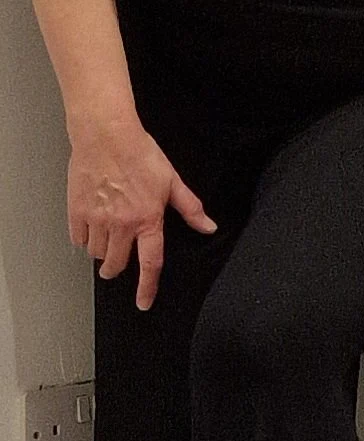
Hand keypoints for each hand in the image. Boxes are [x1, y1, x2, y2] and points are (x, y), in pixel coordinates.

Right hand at [67, 110, 215, 310]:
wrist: (106, 136)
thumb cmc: (140, 154)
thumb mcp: (172, 181)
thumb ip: (190, 208)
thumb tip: (209, 227)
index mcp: (148, 220)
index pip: (150, 263)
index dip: (147, 287)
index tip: (143, 304)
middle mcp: (122, 225)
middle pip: (117, 265)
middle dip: (117, 271)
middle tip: (118, 267)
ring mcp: (97, 220)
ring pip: (97, 254)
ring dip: (103, 254)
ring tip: (107, 240)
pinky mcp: (77, 212)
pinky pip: (79, 240)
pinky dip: (84, 240)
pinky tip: (90, 230)